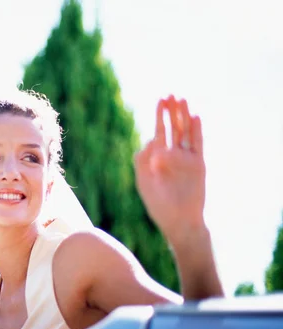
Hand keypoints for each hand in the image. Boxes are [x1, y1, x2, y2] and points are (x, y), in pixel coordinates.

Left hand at [135, 95, 206, 244]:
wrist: (178, 221)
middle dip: (171, 112)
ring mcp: (186, 159)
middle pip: (173, 128)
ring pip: (185, 132)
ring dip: (184, 116)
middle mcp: (173, 156)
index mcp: (157, 159)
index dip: (159, 117)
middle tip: (170, 94)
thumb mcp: (144, 181)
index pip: (159, 132)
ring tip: (182, 100)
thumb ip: (143, 161)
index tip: (160, 101)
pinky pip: (197, 144)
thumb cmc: (158, 205)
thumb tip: (152, 141)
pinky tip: (195, 117)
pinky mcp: (198, 165)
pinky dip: (196, 131)